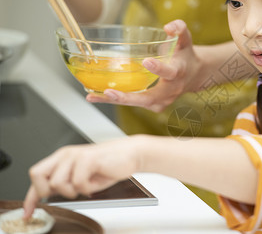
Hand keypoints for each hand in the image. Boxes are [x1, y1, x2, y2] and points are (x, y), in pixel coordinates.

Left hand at [23, 137, 141, 218]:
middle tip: (68, 192)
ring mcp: (76, 156)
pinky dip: (87, 188)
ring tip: (87, 185)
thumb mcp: (82, 175)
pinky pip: (78, 183)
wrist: (130, 154)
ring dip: (73, 191)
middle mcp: (66, 155)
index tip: (28, 212)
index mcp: (62, 157)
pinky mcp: (88, 159)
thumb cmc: (108, 165)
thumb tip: (49, 196)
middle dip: (49, 191)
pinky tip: (95, 182)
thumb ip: (65, 182)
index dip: (31, 197)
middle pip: (38, 176)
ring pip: (58, 183)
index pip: (37, 176)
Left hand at [87, 19, 203, 111]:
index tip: (147, 62)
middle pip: (149, 98)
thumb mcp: (185, 39)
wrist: (195, 75)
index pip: (170, 72)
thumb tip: (168, 26)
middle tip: (109, 91)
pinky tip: (96, 95)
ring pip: (139, 104)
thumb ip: (179, 28)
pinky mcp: (154, 105)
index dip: (159, 68)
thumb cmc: (185, 55)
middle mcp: (171, 90)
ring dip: (116, 100)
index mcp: (179, 72)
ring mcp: (162, 100)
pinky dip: (116, 100)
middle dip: (129, 97)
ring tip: (93, 96)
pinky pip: (135, 104)